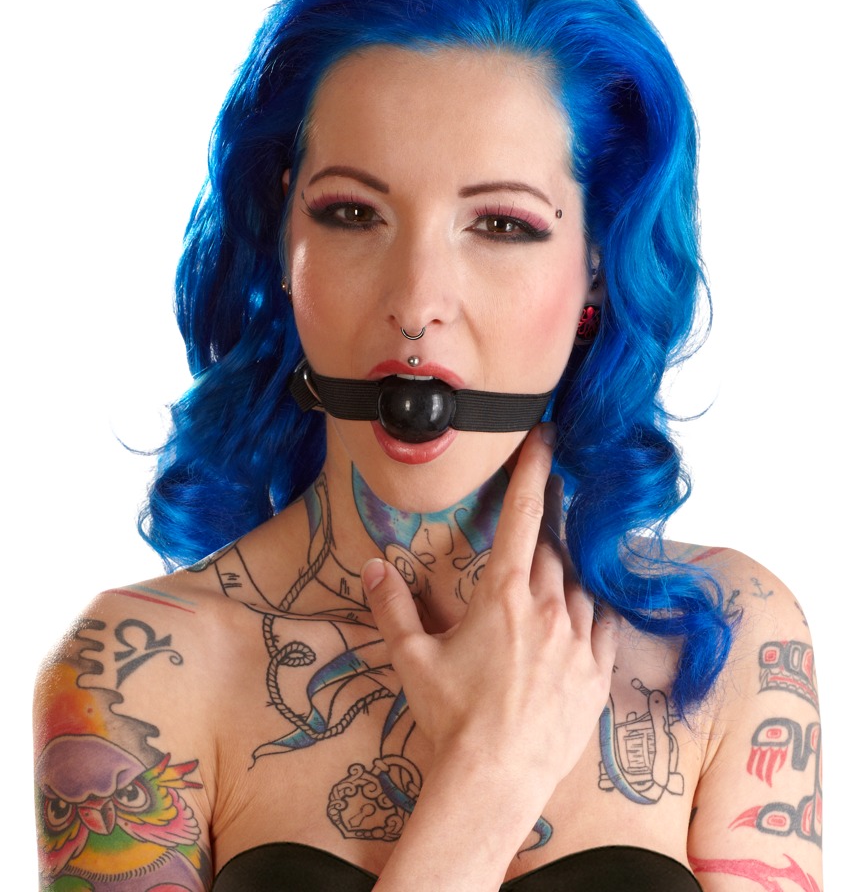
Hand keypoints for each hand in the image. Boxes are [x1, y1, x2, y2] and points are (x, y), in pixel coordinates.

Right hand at [361, 424, 616, 808]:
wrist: (494, 780)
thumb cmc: (450, 717)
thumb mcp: (412, 659)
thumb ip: (393, 608)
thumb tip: (373, 568)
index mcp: (502, 594)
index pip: (521, 516)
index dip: (533, 470)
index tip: (546, 437)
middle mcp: (546, 607)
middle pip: (548, 550)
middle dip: (536, 539)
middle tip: (523, 546)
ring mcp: (578, 641)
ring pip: (576, 587)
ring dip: (558, 581)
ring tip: (537, 600)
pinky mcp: (597, 675)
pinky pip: (602, 626)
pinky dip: (587, 615)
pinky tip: (575, 623)